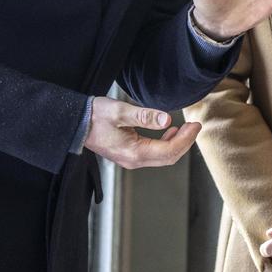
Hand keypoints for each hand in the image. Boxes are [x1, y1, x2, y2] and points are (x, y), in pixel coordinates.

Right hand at [84, 97, 199, 168]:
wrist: (75, 123)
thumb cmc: (94, 116)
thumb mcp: (120, 111)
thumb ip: (145, 116)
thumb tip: (167, 119)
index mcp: (133, 152)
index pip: (169, 150)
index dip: (186, 139)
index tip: (196, 125)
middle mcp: (133, 160)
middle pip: (169, 157)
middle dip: (185, 142)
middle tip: (195, 126)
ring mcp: (131, 159)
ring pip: (162, 157)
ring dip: (177, 143)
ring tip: (187, 127)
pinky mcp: (129, 154)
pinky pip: (154, 154)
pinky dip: (166, 144)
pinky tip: (170, 130)